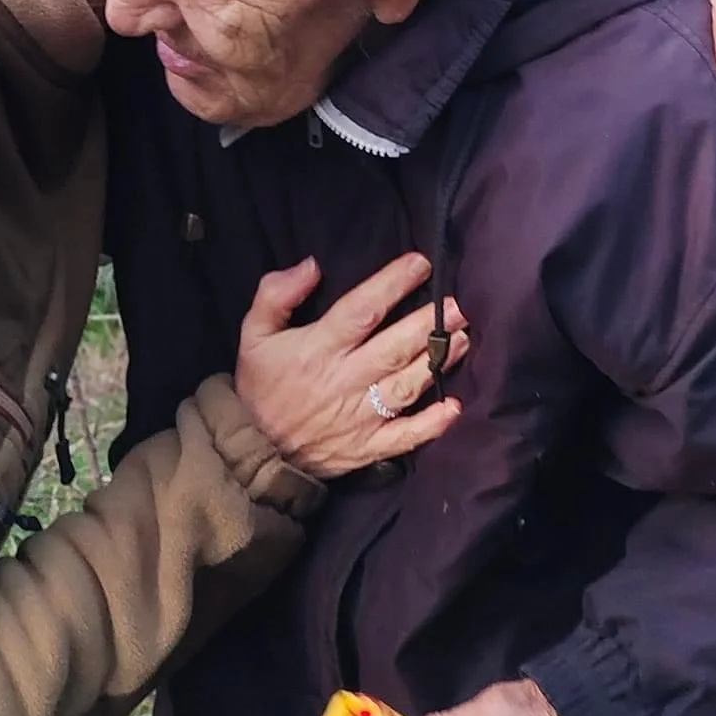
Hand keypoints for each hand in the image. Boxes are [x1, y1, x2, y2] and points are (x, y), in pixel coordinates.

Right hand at [234, 252, 466, 479]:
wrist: (253, 452)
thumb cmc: (261, 387)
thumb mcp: (252, 334)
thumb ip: (276, 295)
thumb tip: (311, 266)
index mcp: (318, 349)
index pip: (361, 310)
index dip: (392, 285)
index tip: (420, 264)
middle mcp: (344, 380)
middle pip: (393, 348)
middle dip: (428, 325)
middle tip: (459, 305)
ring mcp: (359, 417)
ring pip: (406, 386)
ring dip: (437, 363)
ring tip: (462, 339)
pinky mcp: (368, 447)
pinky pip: (404, 437)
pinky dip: (431, 425)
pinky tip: (455, 408)